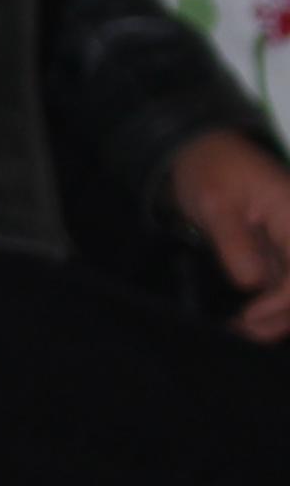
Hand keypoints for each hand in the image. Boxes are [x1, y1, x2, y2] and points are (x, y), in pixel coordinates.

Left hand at [171, 128, 289, 340]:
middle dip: (284, 314)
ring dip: (278, 315)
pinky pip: (283, 283)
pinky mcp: (280, 251)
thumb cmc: (210, 171)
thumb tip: (253, 282)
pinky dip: (270, 304)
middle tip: (246, 331)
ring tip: (242, 330)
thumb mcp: (215, 203)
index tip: (250, 315)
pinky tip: (245, 319)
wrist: (203, 154)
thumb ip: (235, 242)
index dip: (283, 300)